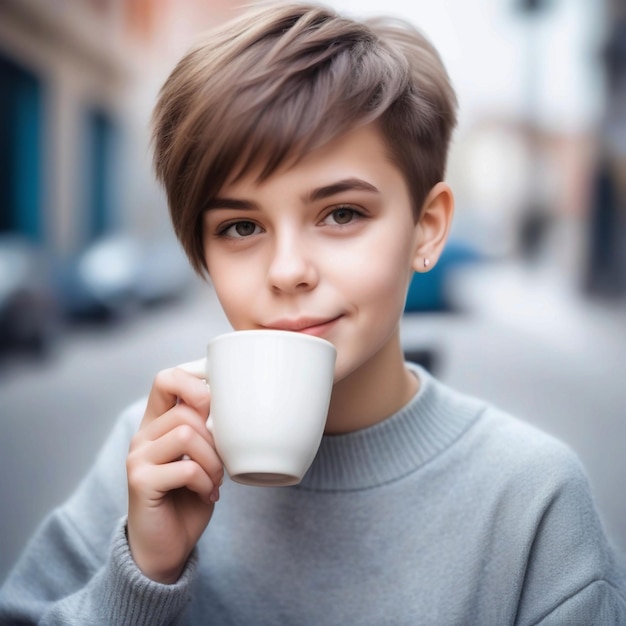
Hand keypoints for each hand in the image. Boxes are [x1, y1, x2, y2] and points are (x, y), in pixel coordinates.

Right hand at [126, 366, 222, 583]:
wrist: (166, 547)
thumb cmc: (189, 498)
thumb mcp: (201, 456)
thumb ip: (205, 430)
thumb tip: (231, 405)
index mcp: (157, 423)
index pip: (166, 379)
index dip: (195, 384)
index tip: (216, 413)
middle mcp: (142, 436)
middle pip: (186, 412)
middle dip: (215, 440)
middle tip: (220, 465)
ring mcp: (137, 458)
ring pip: (186, 434)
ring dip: (212, 461)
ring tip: (214, 481)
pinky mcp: (140, 482)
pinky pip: (186, 468)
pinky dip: (205, 482)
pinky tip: (206, 494)